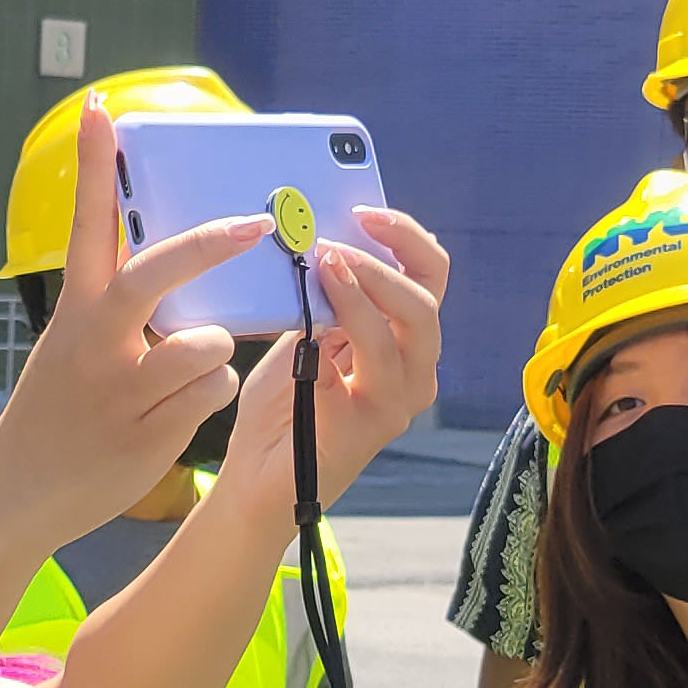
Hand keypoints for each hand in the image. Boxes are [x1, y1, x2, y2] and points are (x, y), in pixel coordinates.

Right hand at [0, 95, 268, 545]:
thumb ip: (118, 307)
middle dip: (210, 244)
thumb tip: (178, 260)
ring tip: (183, 380)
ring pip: (208, 343)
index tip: (103, 110)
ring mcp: (123, 387)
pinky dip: (209, 397)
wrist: (20, 493)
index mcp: (75, 311)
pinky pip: (214, 391)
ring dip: (214, 356)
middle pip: (158, 272)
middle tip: (254, 225)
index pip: (85, 224)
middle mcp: (94, 340)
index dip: (92, 166)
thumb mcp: (75, 347)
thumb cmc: (60, 413)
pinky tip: (176, 414)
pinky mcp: (150, 429)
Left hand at [205, 201, 450, 512]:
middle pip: (428, 296)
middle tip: (340, 235)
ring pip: (412, 323)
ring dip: (369, 283)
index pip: (426, 276)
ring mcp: (401, 398)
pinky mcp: (378, 421)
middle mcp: (414, 369)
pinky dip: (349, 324)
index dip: (404, 237)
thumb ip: (325, 301)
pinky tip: (316, 313)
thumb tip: (323, 244)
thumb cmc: (281, 407)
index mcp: (401, 342)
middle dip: (389, 255)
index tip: (362, 210)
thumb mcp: (305, 337)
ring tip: (327, 261)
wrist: (258, 477)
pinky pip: (375, 361)